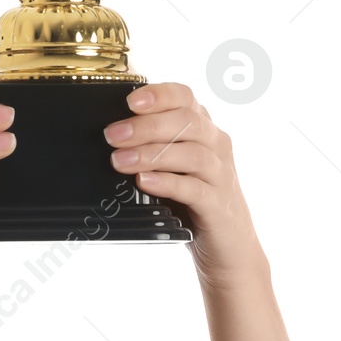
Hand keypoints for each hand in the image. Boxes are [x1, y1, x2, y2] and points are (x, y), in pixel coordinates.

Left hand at [103, 81, 267, 290]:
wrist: (229, 245)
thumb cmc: (193, 197)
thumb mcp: (174, 162)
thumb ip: (152, 141)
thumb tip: (111, 126)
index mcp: (203, 127)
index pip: (184, 96)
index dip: (159, 94)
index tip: (130, 101)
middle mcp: (216, 144)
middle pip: (186, 122)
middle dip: (146, 126)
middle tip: (112, 135)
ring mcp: (220, 175)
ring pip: (192, 154)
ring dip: (152, 154)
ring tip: (119, 161)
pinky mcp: (219, 205)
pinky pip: (195, 189)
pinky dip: (167, 183)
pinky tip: (144, 182)